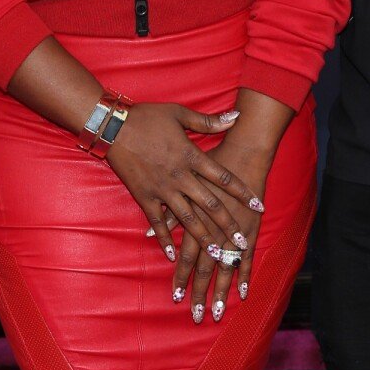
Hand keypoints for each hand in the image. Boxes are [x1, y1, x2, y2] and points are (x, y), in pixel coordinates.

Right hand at [105, 103, 260, 260]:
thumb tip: (236, 117)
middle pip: (210, 205)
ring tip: (217, 255)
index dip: (242, 192)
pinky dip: (165, 239)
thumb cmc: (147, 117)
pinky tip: (173, 255)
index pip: (223, 178)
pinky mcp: (144, 197)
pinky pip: (157, 222)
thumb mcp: (179, 113)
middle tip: (242, 243)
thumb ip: (209, 121)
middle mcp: (180, 177)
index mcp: (191, 156)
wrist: (112, 125)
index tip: (258, 206)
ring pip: (187, 219)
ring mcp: (162, 190)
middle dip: (228, 225)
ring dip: (203, 238)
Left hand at [168, 132, 273, 323]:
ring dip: (222, 291)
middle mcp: (213, 228)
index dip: (181, 277)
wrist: (243, 147)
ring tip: (218, 313)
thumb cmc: (209, 160)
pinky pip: (249, 255)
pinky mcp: (251, 227)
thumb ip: (165, 212)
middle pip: (205, 267)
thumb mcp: (177, 183)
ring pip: (226, 267)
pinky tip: (243, 293)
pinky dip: (246, 274)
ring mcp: (234, 230)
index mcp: (194, 218)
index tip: (175, 297)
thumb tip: (145, 234)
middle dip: (200, 293)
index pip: (186, 256)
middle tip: (196, 316)